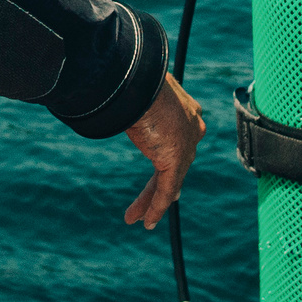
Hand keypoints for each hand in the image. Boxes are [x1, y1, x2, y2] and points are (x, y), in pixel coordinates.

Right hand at [121, 76, 205, 229]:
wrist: (140, 80)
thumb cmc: (133, 78)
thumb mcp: (136, 90)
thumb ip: (133, 100)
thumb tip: (110, 88)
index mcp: (186, 111)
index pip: (178, 141)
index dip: (167, 161)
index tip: (159, 174)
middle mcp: (191, 130)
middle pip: (174, 166)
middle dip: (159, 188)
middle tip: (149, 204)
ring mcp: (186, 146)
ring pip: (168, 183)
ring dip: (150, 202)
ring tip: (135, 218)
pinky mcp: (175, 160)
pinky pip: (166, 190)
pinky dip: (155, 208)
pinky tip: (147, 222)